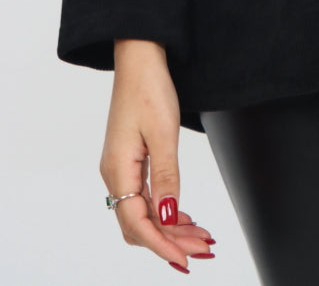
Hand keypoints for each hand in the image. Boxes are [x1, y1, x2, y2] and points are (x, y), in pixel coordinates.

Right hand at [100, 40, 216, 272]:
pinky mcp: (130, 160)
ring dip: (170, 227)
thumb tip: (169, 216)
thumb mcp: (164, 133)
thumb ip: (167, 177)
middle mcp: (115, 174)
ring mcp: (121, 168)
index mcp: (119, 170)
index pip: (137, 224)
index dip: (161, 245)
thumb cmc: (149, 89)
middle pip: (139, 224)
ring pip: (144, 212)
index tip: (185, 260)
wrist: (140, 58)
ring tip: (200, 237)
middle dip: (170, 240)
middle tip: (202, 249)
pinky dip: (165, 210)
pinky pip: (145, 196)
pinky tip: (183, 215)